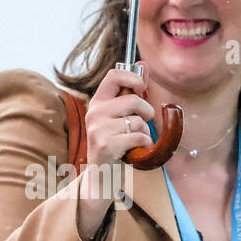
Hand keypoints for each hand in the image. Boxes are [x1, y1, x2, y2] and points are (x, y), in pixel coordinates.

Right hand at [74, 63, 155, 240]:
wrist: (101, 176)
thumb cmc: (115, 143)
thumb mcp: (119, 115)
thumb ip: (131, 91)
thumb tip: (143, 65)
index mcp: (97, 102)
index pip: (114, 75)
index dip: (133, 77)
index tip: (142, 88)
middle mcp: (94, 112)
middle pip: (133, 100)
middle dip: (146, 113)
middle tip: (141, 123)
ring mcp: (98, 129)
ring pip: (138, 121)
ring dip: (144, 132)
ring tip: (133, 140)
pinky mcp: (106, 145)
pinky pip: (139, 137)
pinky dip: (144, 144)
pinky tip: (134, 150)